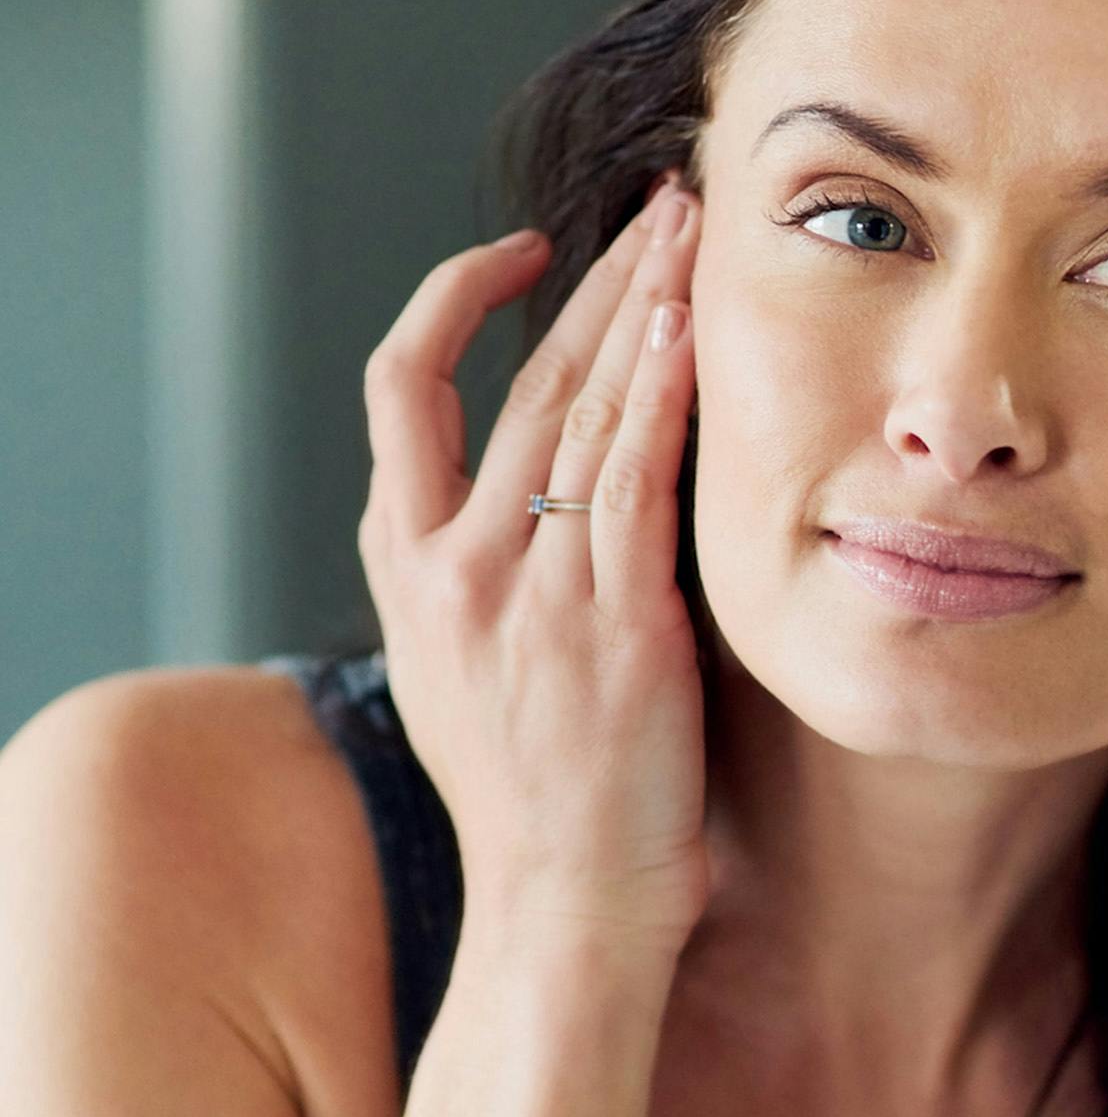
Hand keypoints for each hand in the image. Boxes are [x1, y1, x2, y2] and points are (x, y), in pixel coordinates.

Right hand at [357, 172, 710, 952]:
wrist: (562, 909)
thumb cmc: (535, 799)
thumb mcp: (464, 671)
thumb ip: (482, 573)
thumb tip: (539, 495)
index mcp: (407, 568)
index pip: (404, 390)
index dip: (455, 301)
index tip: (526, 253)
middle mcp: (455, 564)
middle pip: (520, 377)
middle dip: (598, 277)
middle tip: (661, 207)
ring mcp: (530, 593)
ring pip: (582, 409)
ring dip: (644, 305)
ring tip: (694, 230)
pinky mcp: (613, 625)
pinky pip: (636, 480)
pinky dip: (662, 395)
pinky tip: (693, 327)